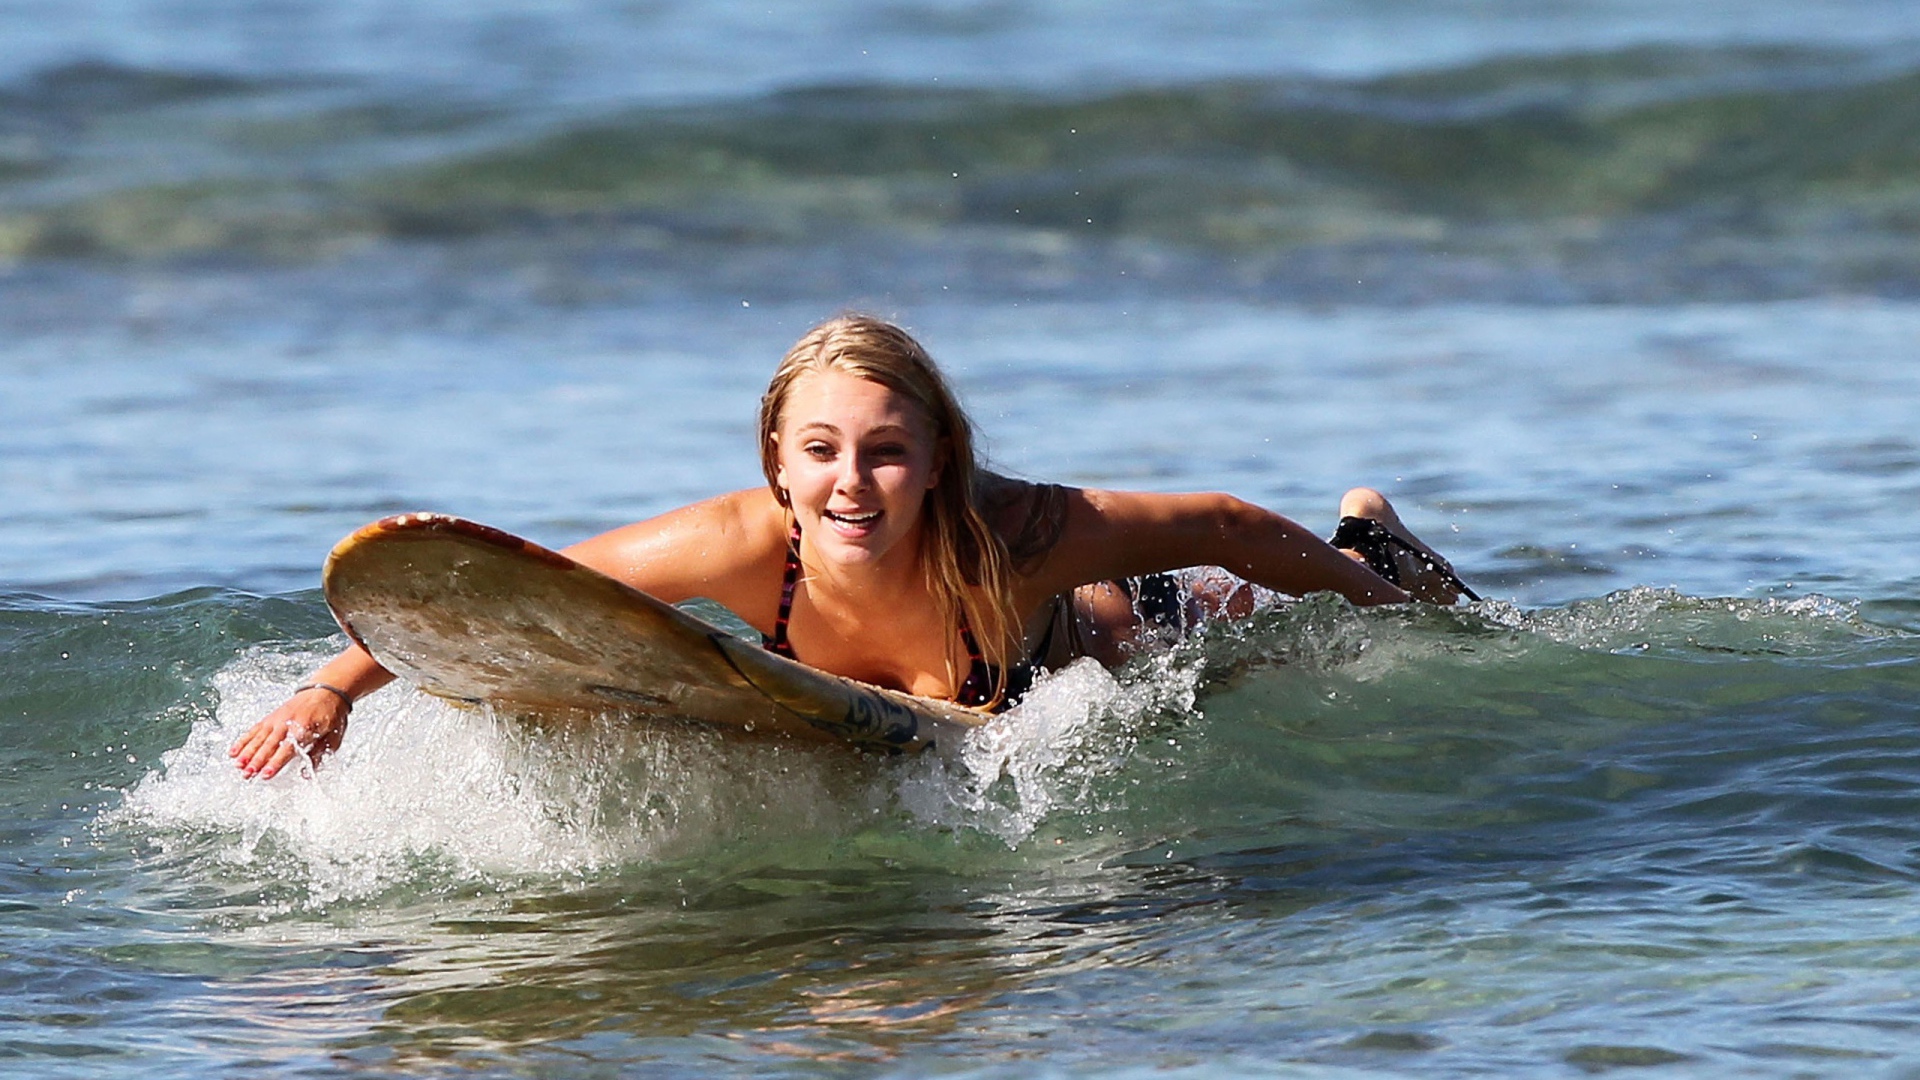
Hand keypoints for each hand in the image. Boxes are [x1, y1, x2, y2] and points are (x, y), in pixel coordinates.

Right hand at [228, 686, 349, 778]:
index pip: (287, 749)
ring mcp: (276, 719)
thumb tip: (306, 775)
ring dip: (247, 753)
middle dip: (257, 761)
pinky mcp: (270, 718)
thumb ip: (318, 757)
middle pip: (269, 745)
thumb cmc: (330, 716)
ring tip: (238, 766)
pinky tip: (233, 752)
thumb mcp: (332, 738)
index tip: (266, 775)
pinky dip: (243, 741)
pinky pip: (254, 730)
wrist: (326, 691)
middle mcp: (287, 722)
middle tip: (247, 774)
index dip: (275, 763)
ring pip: (259, 738)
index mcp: (304, 728)